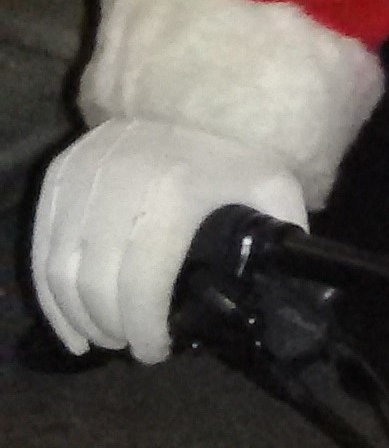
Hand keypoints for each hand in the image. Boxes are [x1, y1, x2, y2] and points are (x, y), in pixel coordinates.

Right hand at [33, 117, 306, 362]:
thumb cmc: (234, 153)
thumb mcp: (272, 189)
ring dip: (78, 317)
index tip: (157, 351)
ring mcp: (82, 178)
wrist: (189, 96)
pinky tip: (69, 326)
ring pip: (60, 269)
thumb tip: (288, 294)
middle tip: (131, 347)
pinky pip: (41, 248)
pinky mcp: (59, 178)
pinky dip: (50, 295)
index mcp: (175, 192)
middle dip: (112, 327)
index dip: (145, 327)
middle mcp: (118, 183)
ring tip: (103, 338)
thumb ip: (282, 240)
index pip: (143, 280)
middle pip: (96, 281)